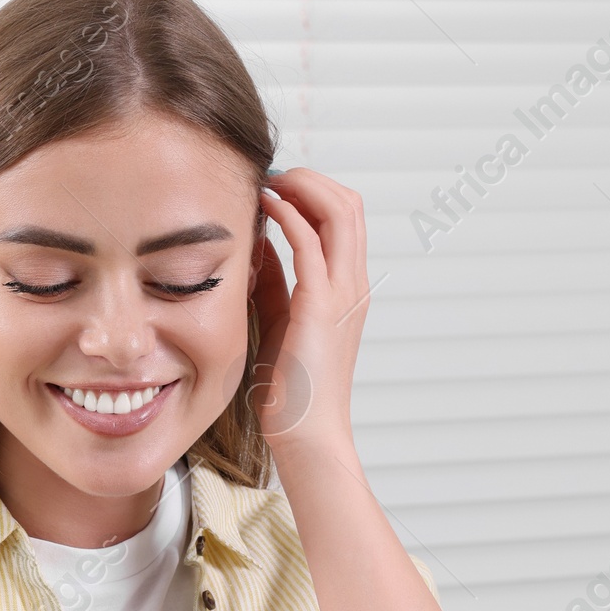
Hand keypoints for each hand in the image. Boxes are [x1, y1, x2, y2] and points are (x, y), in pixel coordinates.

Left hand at [247, 169, 369, 453]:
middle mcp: (352, 285)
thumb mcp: (279, 323)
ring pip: (340, 213)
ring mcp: (342, 294)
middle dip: (311, 178)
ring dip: (304, 187)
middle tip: (272, 174)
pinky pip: (312, 244)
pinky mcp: (320, 307)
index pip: (345, 219)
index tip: (276, 186)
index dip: (314, 192)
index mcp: (346, 289)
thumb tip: (257, 247)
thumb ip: (274, 284)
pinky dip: (290, 216)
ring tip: (269, 181)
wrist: (306, 435)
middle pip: (350, 204)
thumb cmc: (290, 390)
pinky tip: (266, 207)